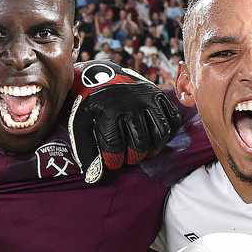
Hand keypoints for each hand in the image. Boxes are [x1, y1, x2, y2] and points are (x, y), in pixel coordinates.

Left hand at [66, 61, 181, 182]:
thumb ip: (85, 150)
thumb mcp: (79, 123)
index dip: (114, 160)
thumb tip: (93, 178)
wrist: (99, 73)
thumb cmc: (88, 105)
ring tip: (144, 152)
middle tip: (129, 158)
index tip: (113, 163)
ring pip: (160, 133)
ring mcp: (146, 97)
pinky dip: (168, 133)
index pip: (115, 146)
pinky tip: (155, 139)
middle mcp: (129, 103)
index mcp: (107, 110)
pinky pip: (172, 118)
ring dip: (153, 148)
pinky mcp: (158, 94)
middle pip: (140, 143)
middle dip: (134, 157)